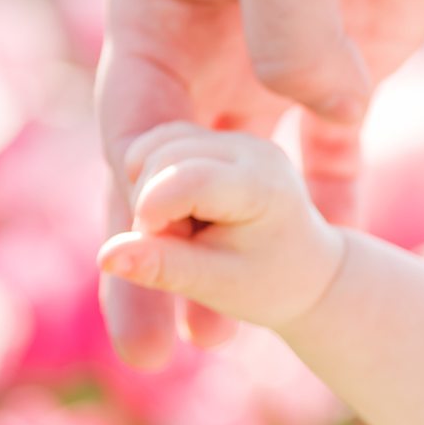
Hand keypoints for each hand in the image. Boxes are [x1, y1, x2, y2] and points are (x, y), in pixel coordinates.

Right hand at [96, 0, 423, 363]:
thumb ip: (293, 24)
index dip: (141, 208)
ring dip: (240, 255)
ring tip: (231, 345)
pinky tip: (334, 268)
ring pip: (248, 176)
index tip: (144, 276)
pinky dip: (333, 204)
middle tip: (163, 357)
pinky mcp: (355, 52)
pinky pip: (335, 147)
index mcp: (160, 2)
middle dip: (165, 264)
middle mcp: (207, 36)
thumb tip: (313, 112)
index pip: (138, 128)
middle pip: (178, 175)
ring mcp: (279, 49)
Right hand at [100, 127, 347, 333]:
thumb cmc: (274, 284)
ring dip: (149, 193)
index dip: (149, 214)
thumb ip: (164, 265)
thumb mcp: (221, 284)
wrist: (317, 272)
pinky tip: (184, 219)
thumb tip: (106, 257)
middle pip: (158, 156)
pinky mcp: (222, 141)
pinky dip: (157, 186)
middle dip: (146, 206)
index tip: (155, 244)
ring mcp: (235, 140)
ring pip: (153, 148)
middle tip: (180, 243)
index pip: (179, 178)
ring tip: (187, 231)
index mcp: (260, 181)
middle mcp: (247, 148)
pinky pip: (163, 147)